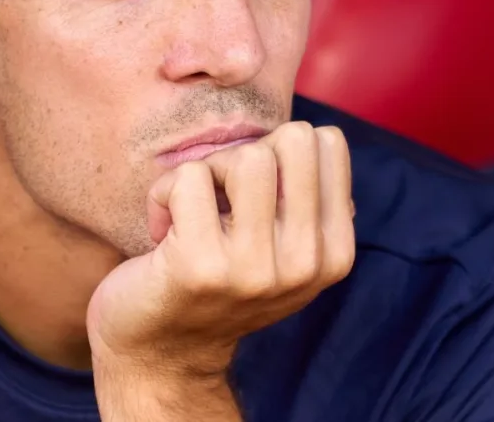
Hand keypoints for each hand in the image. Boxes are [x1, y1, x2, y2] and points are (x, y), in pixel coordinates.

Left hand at [87, 122, 355, 382]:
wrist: (159, 354)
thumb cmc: (214, 282)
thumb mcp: (280, 253)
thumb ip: (306, 205)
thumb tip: (319, 139)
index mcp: (333, 254)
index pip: (327, 143)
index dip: (277, 151)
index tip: (250, 195)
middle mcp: (305, 264)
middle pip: (293, 139)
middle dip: (244, 155)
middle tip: (218, 198)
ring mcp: (256, 268)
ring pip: (244, 157)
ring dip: (203, 173)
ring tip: (190, 214)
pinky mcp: (201, 266)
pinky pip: (188, 178)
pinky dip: (162, 194)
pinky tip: (162, 233)